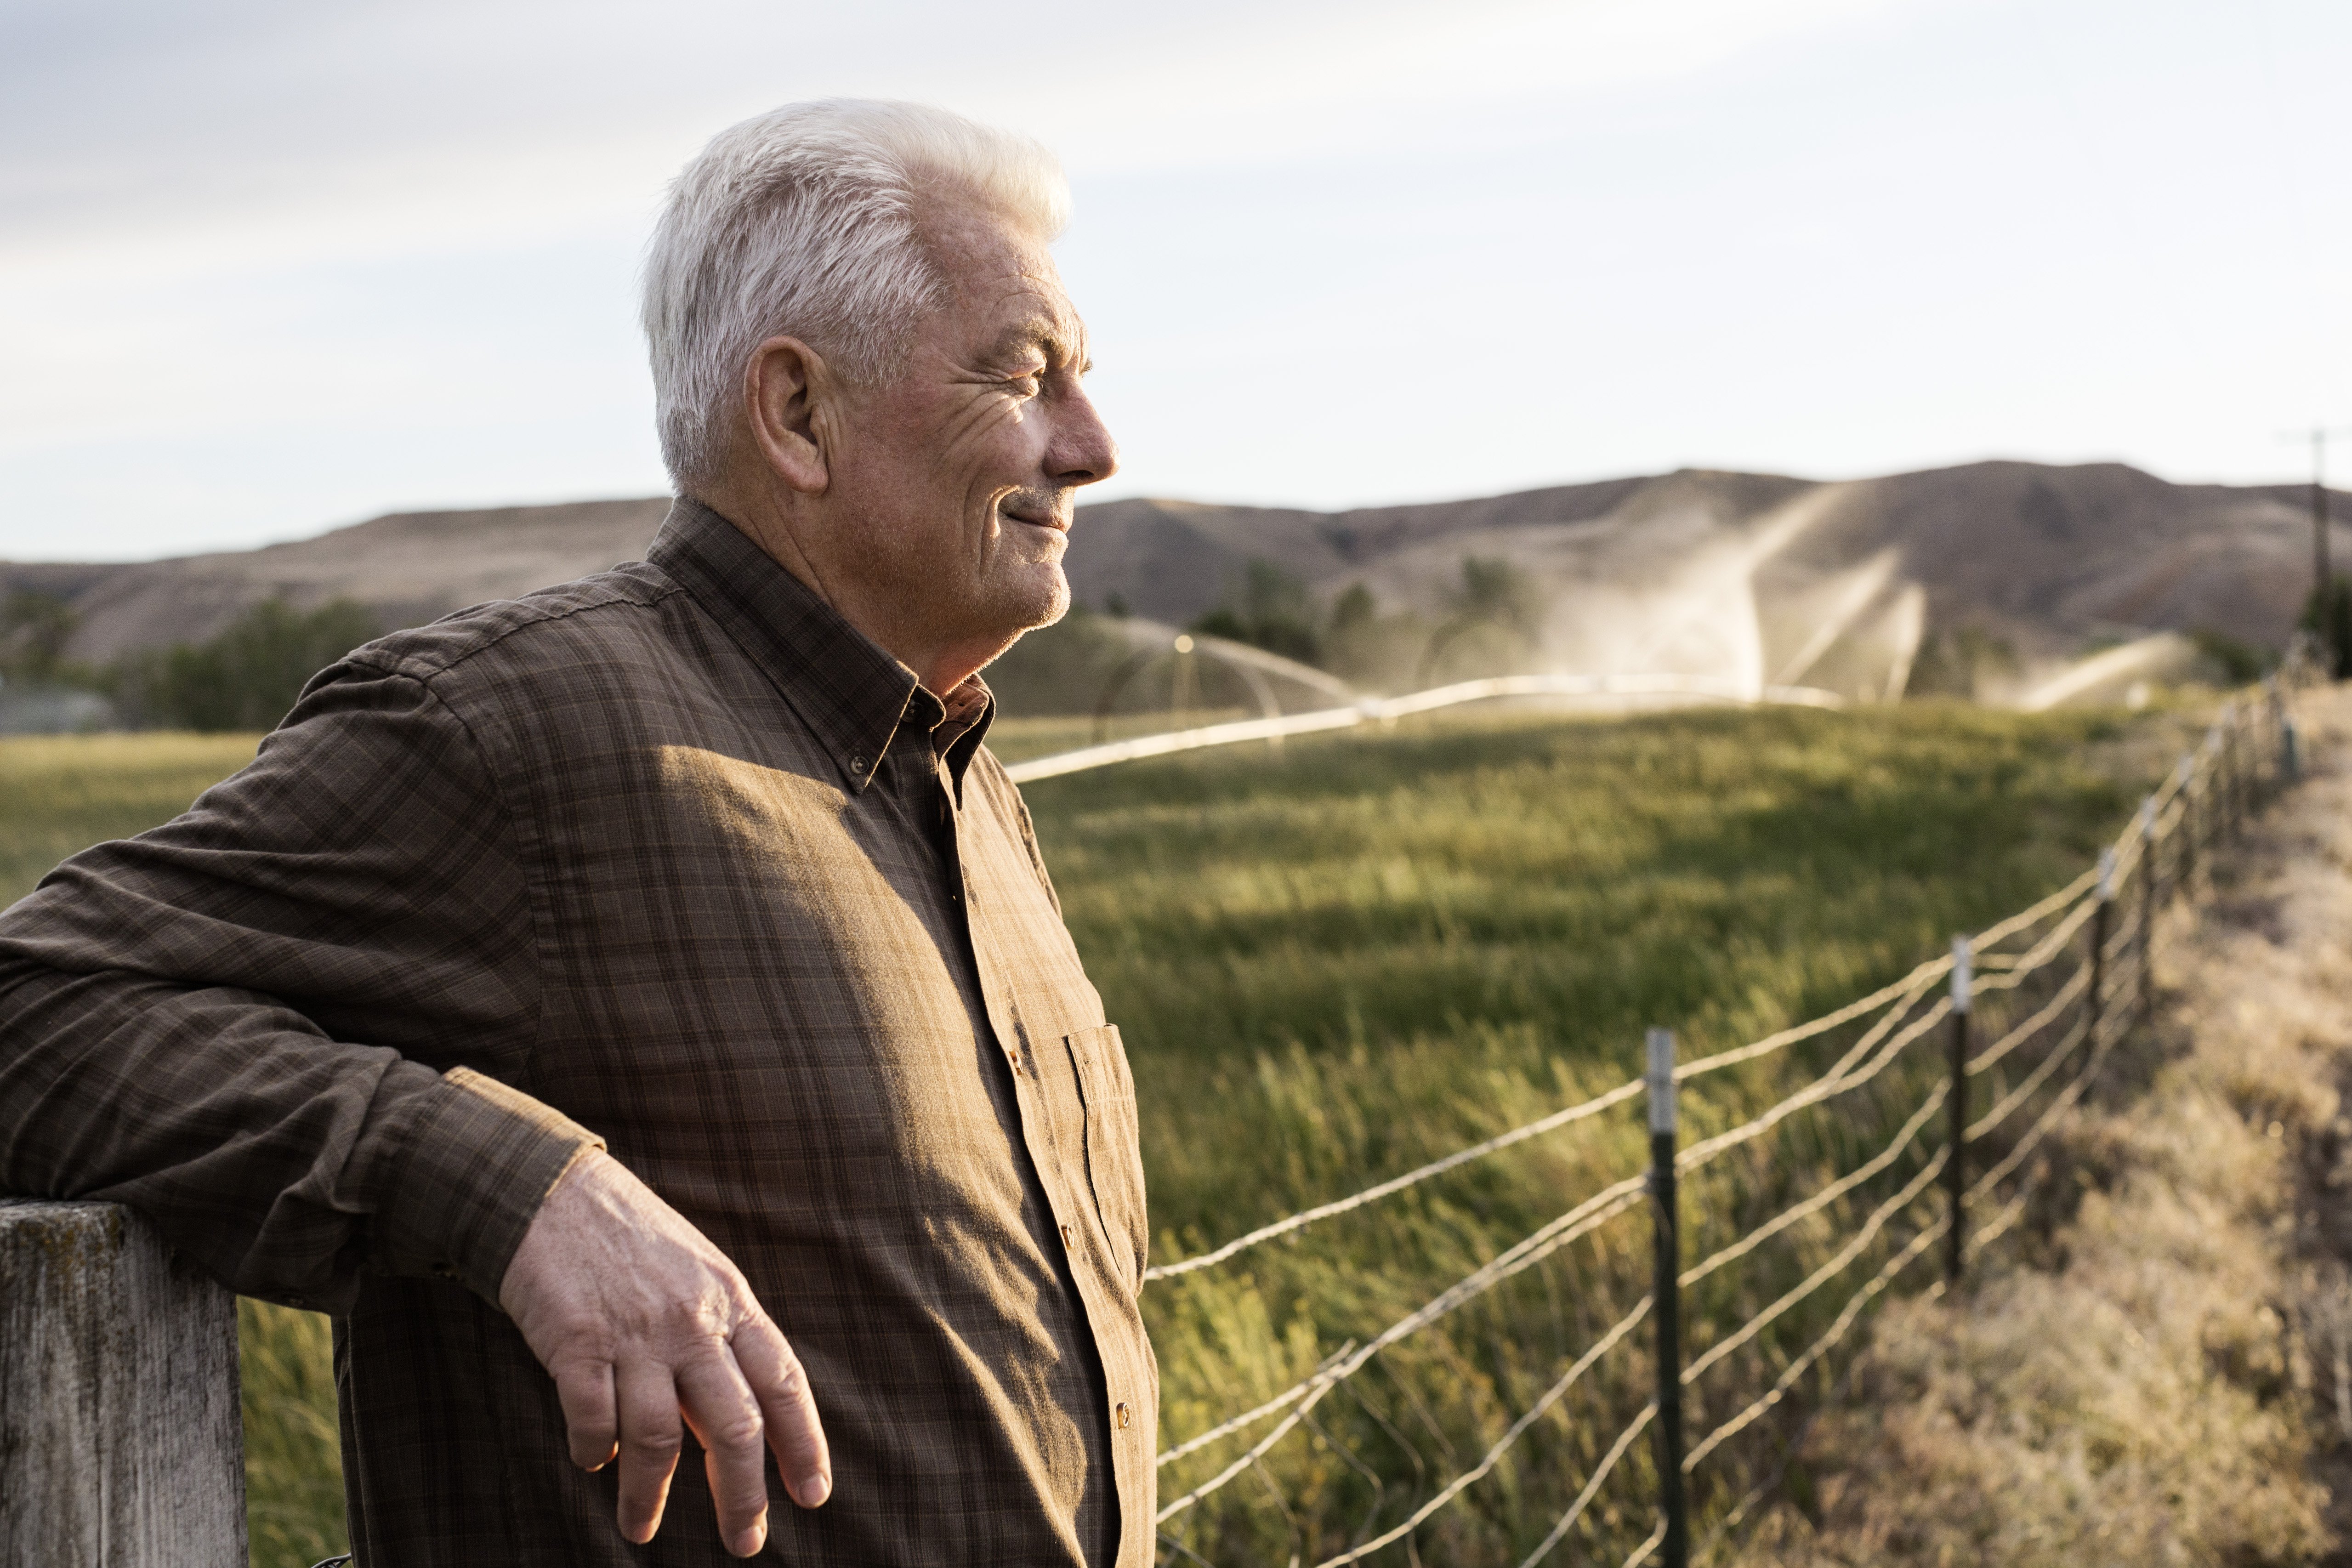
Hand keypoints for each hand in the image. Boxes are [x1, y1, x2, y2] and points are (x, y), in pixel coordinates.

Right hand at [498, 1149, 830, 1555]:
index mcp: (731, 1302)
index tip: (814, 1495)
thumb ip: (721, 1344)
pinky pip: (594, 1419)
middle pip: (734, 1425)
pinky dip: (593, 1451)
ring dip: (650, 1495)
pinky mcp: (576, 1342)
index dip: (804, 1443)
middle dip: (743, 1495)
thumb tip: (740, 1428)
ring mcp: (635, 1334)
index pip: (783, 1382)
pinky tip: (591, 1460)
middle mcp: (691, 1322)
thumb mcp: (699, 1276)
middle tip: (746, 1543)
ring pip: (660, 1438)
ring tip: (642, 1529)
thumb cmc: (634, 1243)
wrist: (554, 1194)